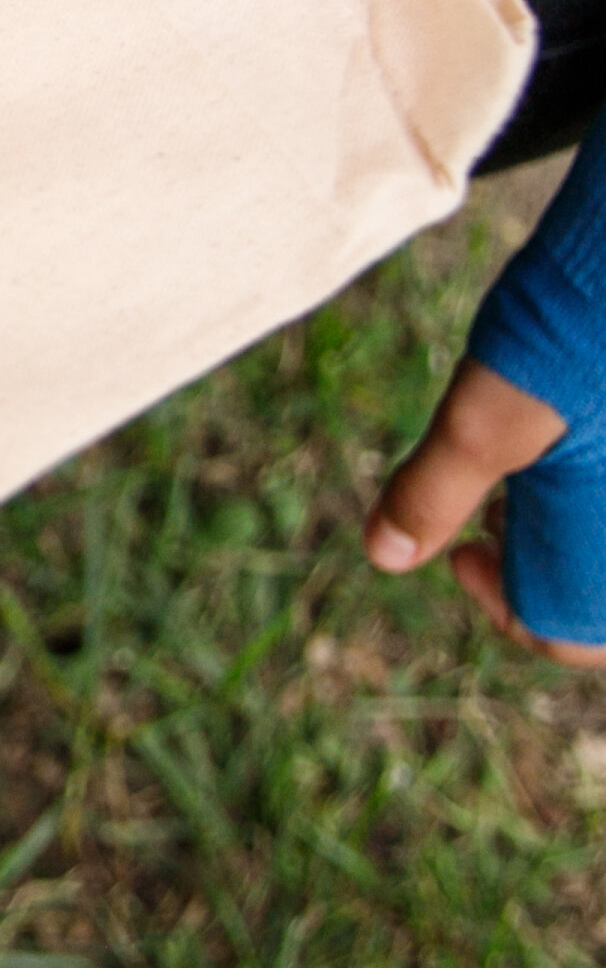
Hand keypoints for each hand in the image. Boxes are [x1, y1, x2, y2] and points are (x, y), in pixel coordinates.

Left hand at [365, 360, 600, 665]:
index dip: (501, 602)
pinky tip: (581, 437)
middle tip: (503, 510)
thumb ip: (435, 490)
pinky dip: (595, 494)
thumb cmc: (574, 334)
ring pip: (603, 547)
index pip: (560, 632)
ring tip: (546, 465)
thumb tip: (383, 555)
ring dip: (581, 527)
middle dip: (547, 562)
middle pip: (593, 596)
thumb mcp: (485, 415)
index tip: (461, 552)